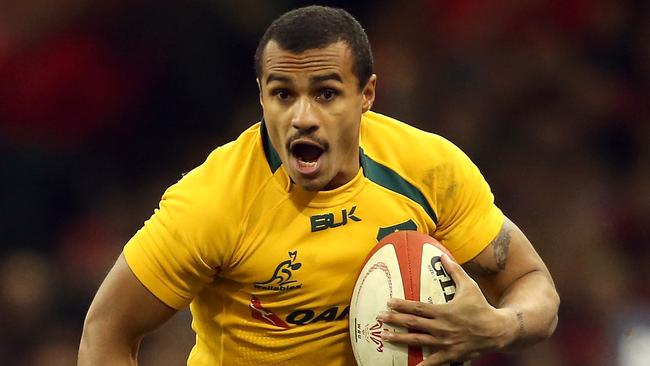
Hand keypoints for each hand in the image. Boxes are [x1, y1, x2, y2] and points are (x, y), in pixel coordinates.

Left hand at [377, 254, 514, 365]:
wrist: (497, 330)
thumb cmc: (481, 306)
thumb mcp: (469, 286)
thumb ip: (454, 271)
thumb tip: (443, 256)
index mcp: (443, 311)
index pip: (417, 307)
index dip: (402, 304)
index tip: (389, 302)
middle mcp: (441, 327)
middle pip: (413, 323)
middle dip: (394, 320)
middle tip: (379, 318)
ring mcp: (444, 342)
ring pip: (417, 341)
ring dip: (399, 339)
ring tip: (384, 336)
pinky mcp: (450, 355)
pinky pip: (433, 361)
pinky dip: (422, 365)